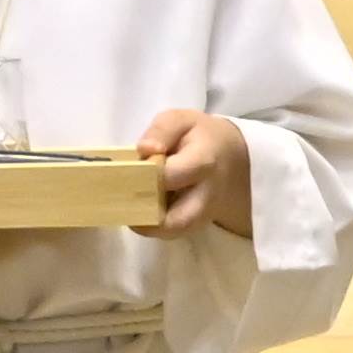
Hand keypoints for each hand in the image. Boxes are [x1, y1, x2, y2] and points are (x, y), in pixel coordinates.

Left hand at [136, 108, 252, 240]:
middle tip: (122, 201)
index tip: (125, 169)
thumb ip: (162, 130)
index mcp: (204, 162)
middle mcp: (208, 195)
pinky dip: (152, 224)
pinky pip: (172, 231)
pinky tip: (142, 207)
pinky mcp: (197, 224)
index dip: (144, 175)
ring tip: (130, 205)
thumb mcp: (182, 121)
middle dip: (143, 215)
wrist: (230, 156)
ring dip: (145, 222)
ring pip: (173, 231)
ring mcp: (204, 214)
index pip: (171, 175)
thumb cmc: (200, 136)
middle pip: (177, 221)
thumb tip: (144, 149)